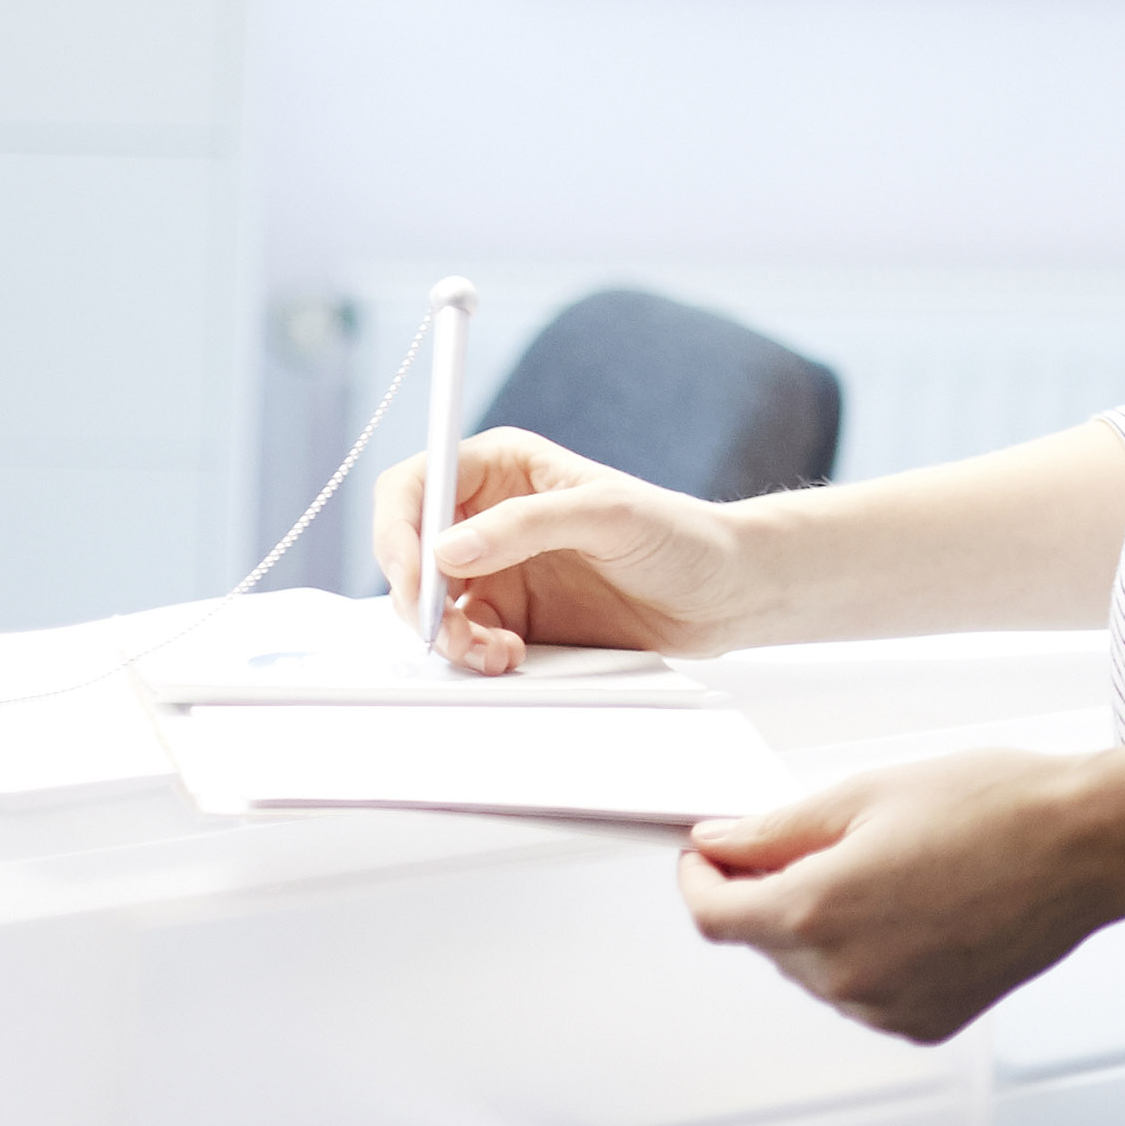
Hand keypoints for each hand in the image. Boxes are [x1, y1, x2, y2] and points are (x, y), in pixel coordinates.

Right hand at [373, 427, 751, 671]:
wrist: (724, 593)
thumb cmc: (680, 534)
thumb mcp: (608, 514)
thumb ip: (527, 524)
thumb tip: (448, 548)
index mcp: (504, 467)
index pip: (417, 486)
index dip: (399, 528)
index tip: (412, 573)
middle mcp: (491, 516)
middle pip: (410, 550)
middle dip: (417, 593)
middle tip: (442, 628)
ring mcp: (500, 570)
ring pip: (432, 603)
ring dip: (446, 632)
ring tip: (490, 651)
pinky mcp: (515, 618)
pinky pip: (467, 638)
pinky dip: (473, 654)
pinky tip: (508, 658)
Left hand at [679, 747, 1115, 1043]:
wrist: (1085, 847)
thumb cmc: (994, 808)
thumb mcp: (867, 794)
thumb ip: (777, 829)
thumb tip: (721, 843)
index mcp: (816, 910)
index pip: (713, 916)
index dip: (700, 880)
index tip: (708, 856)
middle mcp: (844, 974)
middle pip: (764, 942)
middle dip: (769, 893)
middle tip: (815, 841)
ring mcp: (885, 1008)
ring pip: (815, 971)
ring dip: (821, 927)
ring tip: (887, 870)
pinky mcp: (925, 1022)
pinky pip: (866, 993)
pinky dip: (869, 956)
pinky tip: (916, 909)